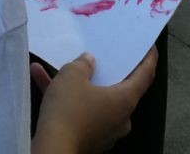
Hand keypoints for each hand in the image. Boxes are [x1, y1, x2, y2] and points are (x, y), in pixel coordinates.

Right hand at [32, 49, 157, 153]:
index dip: (149, 58)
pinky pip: (80, 112)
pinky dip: (66, 98)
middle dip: (109, 72)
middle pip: (119, 89)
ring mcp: (105, 130)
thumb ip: (82, 64)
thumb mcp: (72, 76)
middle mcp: (121, 117)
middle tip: (104, 55)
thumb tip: (89, 61)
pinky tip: (40, 77)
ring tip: (59, 64)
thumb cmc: (70, 109)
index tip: (150, 46)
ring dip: (78, 83)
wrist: (54, 149)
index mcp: (125, 100)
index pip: (145, 75)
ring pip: (94, 100)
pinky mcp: (88, 138)